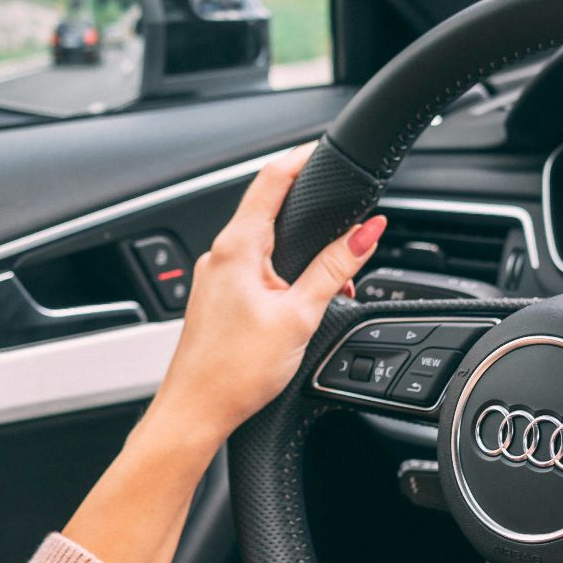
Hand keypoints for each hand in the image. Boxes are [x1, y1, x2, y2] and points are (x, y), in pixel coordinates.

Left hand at [151, 146, 384, 447]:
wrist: (195, 412)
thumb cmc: (234, 372)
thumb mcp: (299, 314)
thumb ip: (335, 269)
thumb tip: (367, 232)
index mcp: (237, 247)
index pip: (271, 179)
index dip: (301, 158)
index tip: (324, 149)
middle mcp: (219, 255)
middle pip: (268, 210)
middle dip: (309, 213)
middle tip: (344, 218)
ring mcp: (214, 277)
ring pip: (262, 245)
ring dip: (298, 253)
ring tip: (331, 281)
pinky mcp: (215, 299)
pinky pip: (252, 271)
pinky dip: (281, 275)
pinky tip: (299, 302)